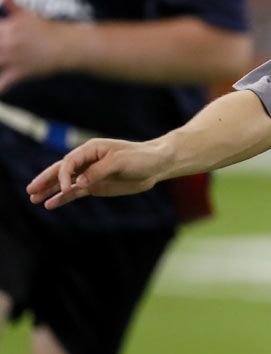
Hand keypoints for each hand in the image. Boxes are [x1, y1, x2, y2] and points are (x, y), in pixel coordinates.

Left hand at [0, 0, 76, 91]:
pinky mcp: (20, 73)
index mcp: (7, 27)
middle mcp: (7, 42)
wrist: (69, 46)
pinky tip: (1, 89)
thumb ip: (12, 5)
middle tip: (0, 52)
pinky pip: (2, 85)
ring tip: (1, 65)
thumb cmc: (49, 30)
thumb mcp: (29, 15)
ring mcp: (12, 59)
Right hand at [27, 138, 169, 209]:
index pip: (69, 162)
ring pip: (66, 182)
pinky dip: (63, 198)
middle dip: (45, 180)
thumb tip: (79, 183)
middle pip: (61, 170)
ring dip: (50, 190)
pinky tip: (51, 204)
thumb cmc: (141, 158)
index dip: (63, 175)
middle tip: (30, 190)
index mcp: (92, 149)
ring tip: (33, 198)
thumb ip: (99, 172)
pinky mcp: (97, 185)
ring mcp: (91, 174)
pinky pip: (76, 192)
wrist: (157, 164)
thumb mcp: (121, 162)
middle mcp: (88, 161)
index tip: (66, 189)